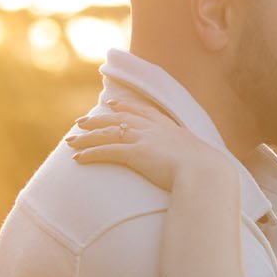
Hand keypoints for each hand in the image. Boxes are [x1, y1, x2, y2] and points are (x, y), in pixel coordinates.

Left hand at [66, 90, 220, 191]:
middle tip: (80, 121)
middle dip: (97, 120)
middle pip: (118, 118)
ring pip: (106, 134)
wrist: (205, 171)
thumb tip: (196, 164)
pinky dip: (90, 153)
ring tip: (70, 141)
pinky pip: (106, 151)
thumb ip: (190, 156)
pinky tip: (78, 158)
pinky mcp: (134, 153)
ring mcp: (142, 139)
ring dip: (86, 137)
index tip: (111, 105)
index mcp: (167, 126)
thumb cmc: (206, 169)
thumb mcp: (198, 156)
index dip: (124, 107)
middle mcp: (152, 128)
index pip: (142, 110)